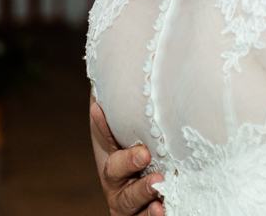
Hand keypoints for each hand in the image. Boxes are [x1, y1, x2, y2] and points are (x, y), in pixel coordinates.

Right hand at [91, 95, 164, 215]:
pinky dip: (154, 215)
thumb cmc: (157, 159)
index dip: (100, 124)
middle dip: (127, 162)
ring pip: (129, 202)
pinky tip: (164, 209)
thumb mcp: (147, 133)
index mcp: (115, 157)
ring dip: (143, 192)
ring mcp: (130, 206)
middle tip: (144, 153)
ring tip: (158, 185)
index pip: (104, 137)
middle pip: (113, 173)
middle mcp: (118, 183)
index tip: (100, 107)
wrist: (163, 201)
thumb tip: (134, 65)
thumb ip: (139, 109)